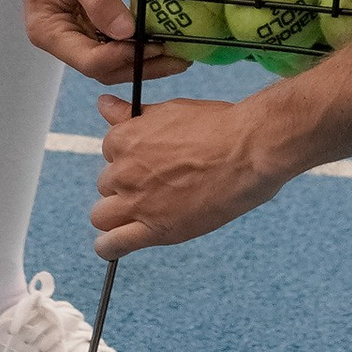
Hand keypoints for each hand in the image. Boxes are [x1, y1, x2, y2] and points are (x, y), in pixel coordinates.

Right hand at [11, 0, 189, 86]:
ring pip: (110, 58)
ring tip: (175, 54)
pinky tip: (157, 38)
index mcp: (49, 31)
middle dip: (140, 66)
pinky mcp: (86, 20)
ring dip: (141, 58)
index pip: (90, 61)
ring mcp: (74, 30)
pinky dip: (134, 42)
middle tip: (178, 59)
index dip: (124, 58)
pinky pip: (112, 39)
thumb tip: (125, 32)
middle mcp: (60, 38)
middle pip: (102, 67)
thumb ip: (100, 0)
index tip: (155, 46)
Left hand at [92, 91, 285, 255]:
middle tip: (157, 185)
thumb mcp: (170, 110)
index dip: (129, 156)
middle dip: (126, 185)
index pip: (109, 151)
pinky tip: (115, 245)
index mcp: (125, 139)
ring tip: (144, 213)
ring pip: (102, 216)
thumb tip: (104, 104)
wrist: (249, 151)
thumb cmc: (217, 127)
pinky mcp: (155, 230)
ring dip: (118, 214)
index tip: (150, 160)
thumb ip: (131, 114)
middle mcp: (124, 171)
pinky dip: (109, 247)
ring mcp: (138, 203)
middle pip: (107, 185)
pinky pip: (114, 245)